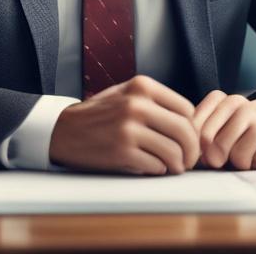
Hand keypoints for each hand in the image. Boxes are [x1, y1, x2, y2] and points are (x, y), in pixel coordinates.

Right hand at [49, 75, 199, 174]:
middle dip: (192, 151)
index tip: (189, 140)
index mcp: (142, 86)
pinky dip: (158, 170)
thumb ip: (156, 103)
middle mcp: (137, 104)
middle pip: (185, 131)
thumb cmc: (99, 115)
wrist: (63, 130)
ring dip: (178, 164)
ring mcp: (129, 128)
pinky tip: (151, 167)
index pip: (187, 109)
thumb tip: (191, 124)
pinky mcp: (121, 151)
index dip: (192, 129)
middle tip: (188, 160)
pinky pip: (156, 166)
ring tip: (173, 167)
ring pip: (174, 151)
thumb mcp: (126, 94)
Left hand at [193, 91, 255, 169]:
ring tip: (239, 154)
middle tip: (218, 159)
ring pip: (226, 149)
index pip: (194, 124)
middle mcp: (237, 103)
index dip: (194, 143)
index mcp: (220, 99)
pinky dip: (245, 164)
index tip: (201, 150)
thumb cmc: (241, 134)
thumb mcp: (217, 130)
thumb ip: (202, 137)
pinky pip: (244, 159)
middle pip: (207, 137)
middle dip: (209, 154)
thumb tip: (200, 157)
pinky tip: (253, 156)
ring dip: (229, 160)